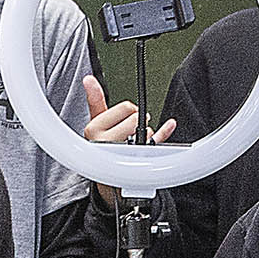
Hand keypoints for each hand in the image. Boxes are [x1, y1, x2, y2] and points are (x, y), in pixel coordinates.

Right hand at [81, 75, 174, 207]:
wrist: (108, 179)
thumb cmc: (104, 146)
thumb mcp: (96, 123)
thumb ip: (95, 100)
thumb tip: (88, 78)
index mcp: (93, 129)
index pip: (125, 107)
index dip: (129, 111)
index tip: (125, 119)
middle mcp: (105, 142)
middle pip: (137, 117)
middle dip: (138, 121)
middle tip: (131, 131)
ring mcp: (121, 155)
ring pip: (147, 131)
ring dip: (146, 134)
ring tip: (134, 144)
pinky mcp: (135, 165)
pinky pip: (155, 145)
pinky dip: (164, 133)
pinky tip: (169, 125)